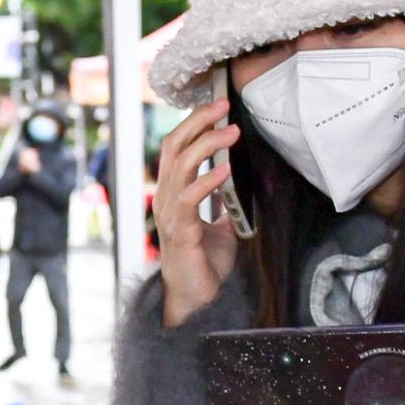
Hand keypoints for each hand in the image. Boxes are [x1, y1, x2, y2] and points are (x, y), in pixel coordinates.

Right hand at [152, 93, 242, 327]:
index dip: (193, 123)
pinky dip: (207, 181)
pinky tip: (224, 170)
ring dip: (207, 144)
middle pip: (173, 146)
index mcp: (173, 193)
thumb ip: (225, 204)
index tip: (217, 105)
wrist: (199, 299)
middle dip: (197, 121)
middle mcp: (166, 198)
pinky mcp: (180, 232)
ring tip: (230, 131)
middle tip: (222, 104)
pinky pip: (189, 199)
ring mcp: (170, 214)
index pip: (177, 147)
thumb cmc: (206, 264)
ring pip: (180, 166)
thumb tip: (238, 185)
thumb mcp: (222, 226)